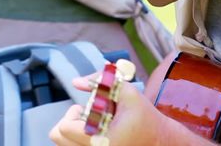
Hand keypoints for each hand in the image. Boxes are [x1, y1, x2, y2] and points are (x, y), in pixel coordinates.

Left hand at [49, 73, 170, 145]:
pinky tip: (95, 131)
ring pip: (64, 144)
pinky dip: (77, 139)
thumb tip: (76, 82)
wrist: (162, 141)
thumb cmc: (146, 117)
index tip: (87, 108)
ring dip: (72, 131)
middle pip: (58, 137)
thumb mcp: (127, 92)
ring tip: (91, 125)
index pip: (64, 128)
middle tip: (87, 116)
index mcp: (100, 140)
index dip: (72, 113)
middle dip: (69, 122)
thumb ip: (100, 81)